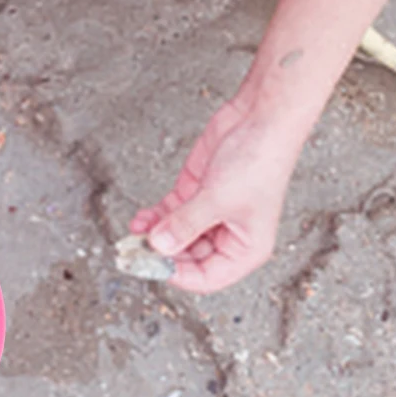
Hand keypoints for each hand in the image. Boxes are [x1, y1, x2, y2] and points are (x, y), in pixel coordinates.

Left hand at [130, 95, 300, 293]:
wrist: (260, 118)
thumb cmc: (260, 161)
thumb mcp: (218, 199)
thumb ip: (185, 224)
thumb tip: (158, 246)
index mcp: (246, 249)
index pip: (207, 278)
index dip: (178, 275)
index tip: (152, 266)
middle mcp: (228, 236)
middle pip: (187, 259)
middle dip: (162, 254)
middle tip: (136, 250)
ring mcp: (209, 215)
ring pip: (175, 237)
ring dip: (154, 236)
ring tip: (134, 233)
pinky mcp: (195, 194)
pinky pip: (170, 215)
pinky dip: (154, 218)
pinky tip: (140, 219)